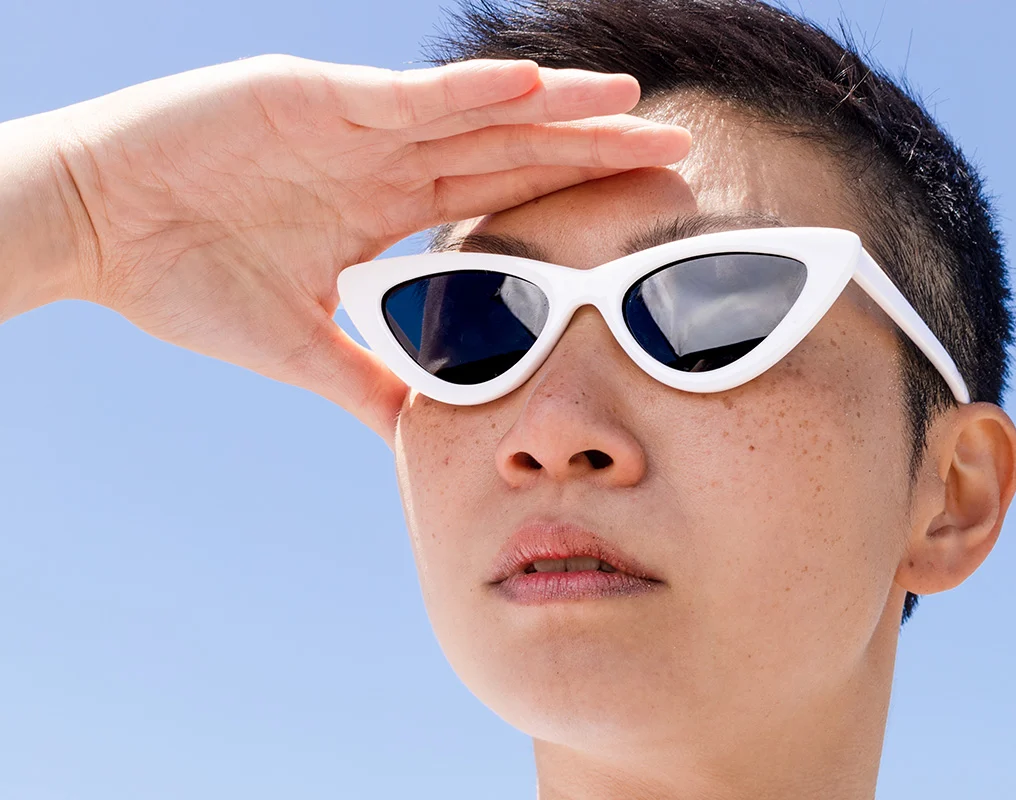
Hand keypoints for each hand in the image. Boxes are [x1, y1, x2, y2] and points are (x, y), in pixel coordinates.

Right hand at [46, 54, 690, 441]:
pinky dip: (463, 92)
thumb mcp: (297, 344)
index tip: (639, 199)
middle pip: (508, 148)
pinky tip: (528, 86)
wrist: (95, 230)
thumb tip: (425, 431)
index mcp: (383, 208)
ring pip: (472, 112)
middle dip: (589, 143)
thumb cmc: (184, 280)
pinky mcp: (310, 97)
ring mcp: (352, 123)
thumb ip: (366, 378)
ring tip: (626, 98)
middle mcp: (382, 158)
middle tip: (673, 141)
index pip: (499, 196)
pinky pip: (403, 96)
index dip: (569, 193)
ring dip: (550, 105)